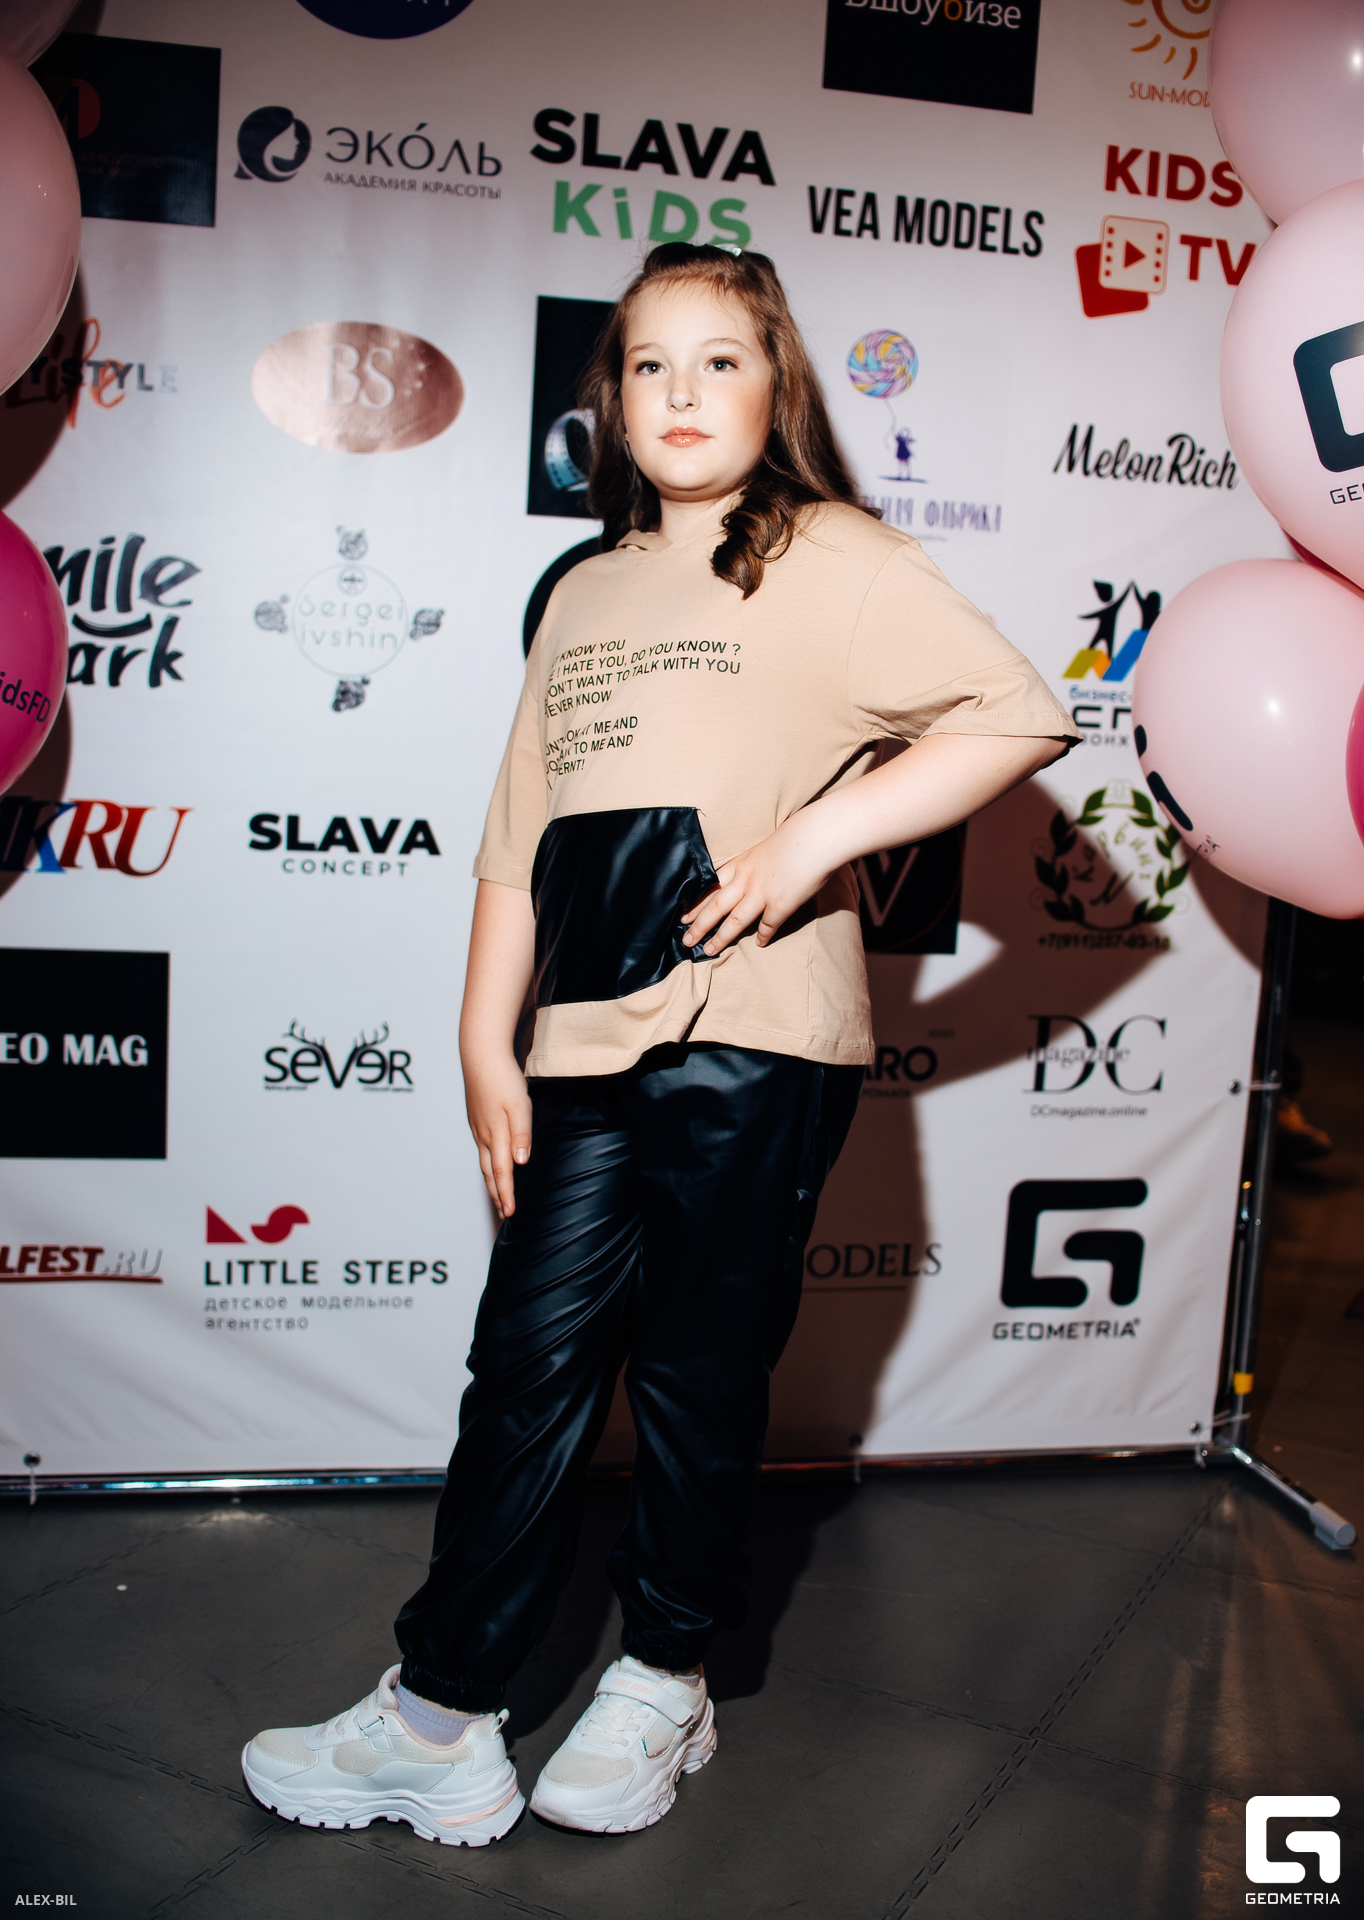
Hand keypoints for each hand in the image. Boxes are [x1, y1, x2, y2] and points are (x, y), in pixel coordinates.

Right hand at [463, 1048, 531, 1220]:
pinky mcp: (476, 1119)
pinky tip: (491, 1163)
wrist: (480, 1056)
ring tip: (497, 1195)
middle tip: (503, 1213)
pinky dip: (486, 1164)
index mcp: (497, 1134)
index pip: (502, 1172)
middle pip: (489, 1172)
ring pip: (483, 1161)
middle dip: (497, 1194)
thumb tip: (519, 1163)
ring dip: (490, 1181)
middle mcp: (484, 1135)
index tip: (510, 1213)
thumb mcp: (520, 1105)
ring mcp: (478, 1127)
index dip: (506, 1194)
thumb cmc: (503, 1078)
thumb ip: (521, 1135)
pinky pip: (481, 1148)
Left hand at [680, 815, 832, 956]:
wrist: (814, 837)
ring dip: (720, 938)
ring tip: (707, 950)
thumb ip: (752, 864)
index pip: (710, 887)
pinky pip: (768, 925)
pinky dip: (763, 935)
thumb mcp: (762, 848)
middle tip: (685, 940)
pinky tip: (759, 944)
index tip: (682, 916)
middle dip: (698, 925)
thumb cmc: (793, 837)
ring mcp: (762, 894)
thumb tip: (747, 876)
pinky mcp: (781, 904)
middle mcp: (746, 880)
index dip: (695, 903)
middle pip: (715, 907)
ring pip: (734, 921)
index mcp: (740, 864)